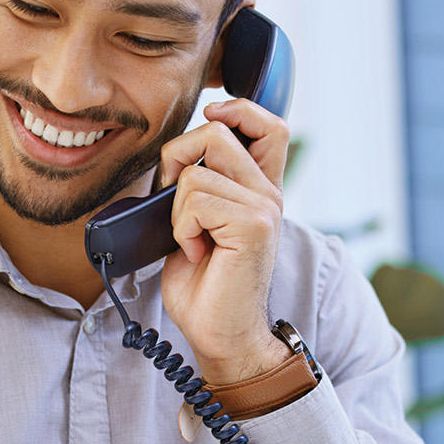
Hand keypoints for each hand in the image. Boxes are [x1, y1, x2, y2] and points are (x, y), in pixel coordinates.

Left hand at [159, 98, 290, 383]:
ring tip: (193, 241)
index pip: (269, 124)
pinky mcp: (254, 225)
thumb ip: (200, 185)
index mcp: (260, 189)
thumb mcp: (198, 222)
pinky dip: (182, 228)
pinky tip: (197, 252)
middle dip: (177, 158)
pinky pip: (195, 201)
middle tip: (177, 203)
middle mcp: (268, 193)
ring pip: (195, 173)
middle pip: (216, 131)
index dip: (237, 110)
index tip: (210, 121)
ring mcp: (264, 208)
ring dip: (177, 210)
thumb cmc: (205, 285)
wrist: (220, 334)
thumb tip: (175, 157)